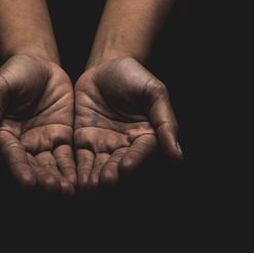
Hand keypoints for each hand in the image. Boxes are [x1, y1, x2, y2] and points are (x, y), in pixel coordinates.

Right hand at [0, 55, 75, 195]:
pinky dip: (72, 167)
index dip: (19, 169)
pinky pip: (67, 154)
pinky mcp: (62, 136)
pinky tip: (79, 178)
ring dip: (59, 178)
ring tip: (68, 190)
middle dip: (43, 179)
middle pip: (33, 165)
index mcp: (3, 134)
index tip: (28, 183)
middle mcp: (23, 143)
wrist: (40, 62)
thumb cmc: (14, 73)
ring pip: (51, 164)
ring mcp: (43, 141)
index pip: (12, 155)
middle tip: (55, 190)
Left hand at [74, 57, 182, 189]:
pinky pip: (82, 157)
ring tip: (89, 185)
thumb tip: (178, 155)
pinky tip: (76, 178)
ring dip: (95, 176)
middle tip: (106, 182)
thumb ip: (165, 122)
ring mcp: (104, 144)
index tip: (126, 168)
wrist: (105, 67)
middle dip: (113, 173)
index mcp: (147, 135)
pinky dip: (79, 168)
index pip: (142, 152)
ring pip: (100, 164)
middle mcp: (126, 145)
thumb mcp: (154, 92)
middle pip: (120, 163)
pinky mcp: (84, 141)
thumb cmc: (134, 77)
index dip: (135, 160)